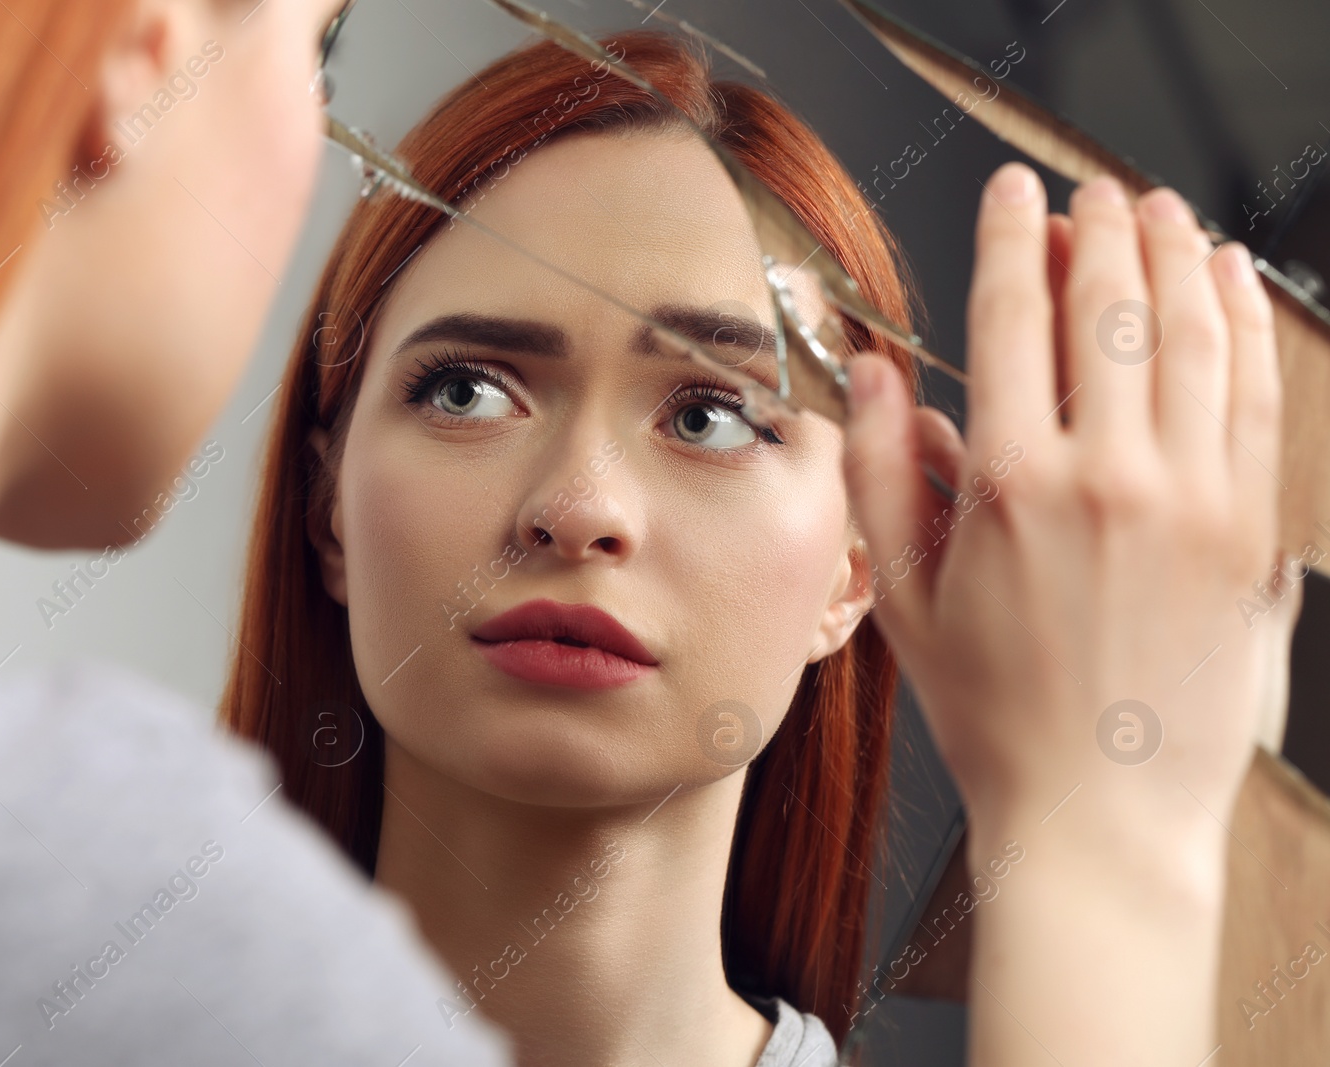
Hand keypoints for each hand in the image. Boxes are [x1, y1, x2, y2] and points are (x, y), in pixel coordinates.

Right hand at [840, 161, 1281, 1064]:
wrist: (1101, 814)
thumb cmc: (993, 712)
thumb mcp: (901, 597)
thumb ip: (878, 472)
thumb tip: (874, 374)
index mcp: (1011, 488)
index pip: (1017, 315)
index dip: (1013, 234)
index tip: (1014, 191)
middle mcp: (1110, 478)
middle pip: (1114, 303)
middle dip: (1102, 225)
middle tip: (1091, 191)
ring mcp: (1196, 500)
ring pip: (1197, 333)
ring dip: (1179, 254)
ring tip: (1162, 211)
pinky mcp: (1252, 530)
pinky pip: (1256, 394)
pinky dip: (1245, 322)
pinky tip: (1229, 284)